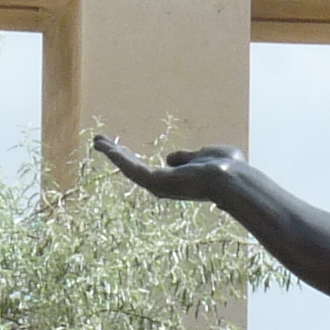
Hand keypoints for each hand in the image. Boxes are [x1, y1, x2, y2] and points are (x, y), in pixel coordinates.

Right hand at [92, 135, 249, 202]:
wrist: (232, 180)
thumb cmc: (228, 169)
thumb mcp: (206, 155)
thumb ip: (188, 156)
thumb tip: (170, 158)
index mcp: (178, 181)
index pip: (151, 169)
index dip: (136, 158)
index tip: (121, 147)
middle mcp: (166, 187)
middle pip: (135, 169)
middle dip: (118, 155)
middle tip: (99, 143)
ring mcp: (160, 187)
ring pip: (130, 168)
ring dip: (112, 154)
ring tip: (96, 141)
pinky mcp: (155, 183)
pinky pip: (131, 168)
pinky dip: (116, 156)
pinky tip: (103, 146)